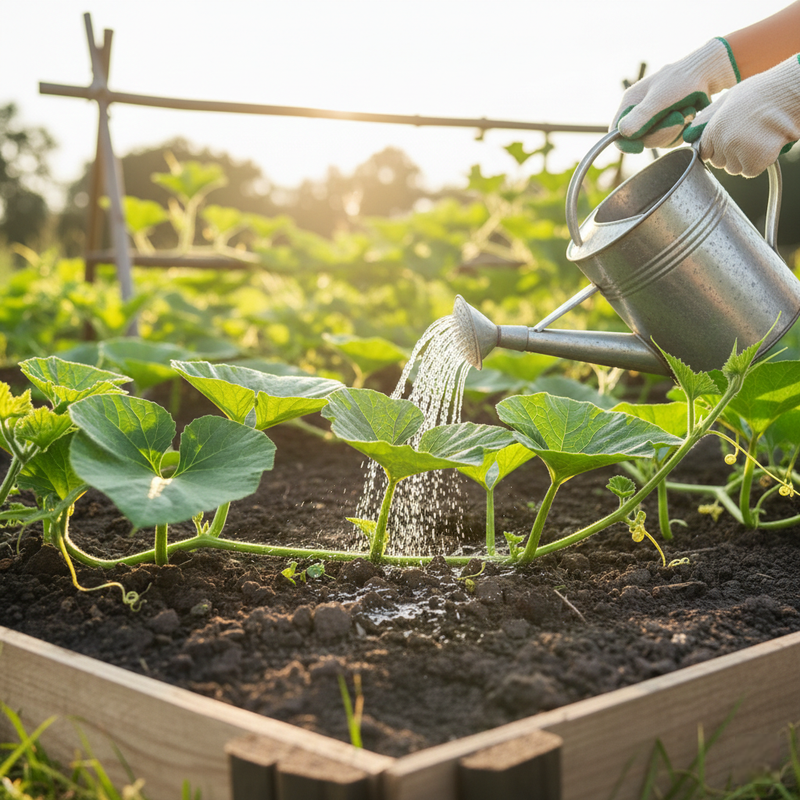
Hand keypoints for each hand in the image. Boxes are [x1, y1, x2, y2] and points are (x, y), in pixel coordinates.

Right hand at [612, 38, 738, 152]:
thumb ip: (641, 116)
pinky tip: (688, 115)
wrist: (708, 73)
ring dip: (674, 130)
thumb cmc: (683, 80)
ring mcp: (653, 120)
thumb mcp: (660, 98)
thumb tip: (623, 133)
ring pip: (656, 141)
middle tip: (679, 118)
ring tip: (686, 112)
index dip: (625, 143)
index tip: (639, 149)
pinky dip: (680, 131)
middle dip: (661, 133)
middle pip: (640, 140)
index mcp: (630, 103)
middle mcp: (639, 113)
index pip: (617, 132)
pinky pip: (669, 140)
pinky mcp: (667, 125)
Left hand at [684, 55, 799, 176]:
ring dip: (746, 159)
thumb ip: (711, 117)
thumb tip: (692, 131)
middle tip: (749, 137)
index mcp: (713, 128)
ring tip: (759, 138)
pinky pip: (750, 171)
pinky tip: (767, 145)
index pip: (705, 152)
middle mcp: (722, 142)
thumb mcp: (729, 98)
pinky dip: (759, 163)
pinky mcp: (754, 161)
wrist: (789, 93)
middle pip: (720, 163)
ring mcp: (738, 153)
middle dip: (731, 154)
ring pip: (734, 169)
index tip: (729, 142)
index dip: (717, 149)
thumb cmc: (762, 92)